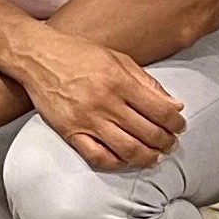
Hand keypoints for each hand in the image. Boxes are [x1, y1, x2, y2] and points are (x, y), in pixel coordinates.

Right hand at [3, 25, 185, 169]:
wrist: (38, 57)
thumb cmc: (79, 54)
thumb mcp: (118, 58)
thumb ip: (146, 82)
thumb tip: (174, 105)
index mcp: (120, 80)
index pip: (160, 110)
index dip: (176, 122)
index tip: (180, 126)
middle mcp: (105, 101)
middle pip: (148, 132)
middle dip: (166, 142)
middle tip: (171, 144)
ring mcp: (87, 119)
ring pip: (128, 149)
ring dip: (148, 157)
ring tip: (156, 156)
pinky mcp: (70, 132)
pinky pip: (98, 157)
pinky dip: (117, 164)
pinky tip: (127, 161)